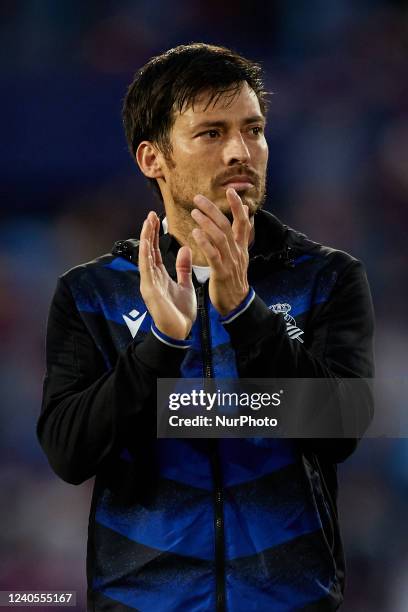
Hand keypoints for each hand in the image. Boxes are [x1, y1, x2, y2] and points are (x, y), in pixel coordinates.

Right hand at [139, 211, 196, 339]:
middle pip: (149, 250)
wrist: (180, 332)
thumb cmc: (180, 312)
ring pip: (145, 257)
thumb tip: (184, 249)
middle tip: (150, 214)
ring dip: (146, 239)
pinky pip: (146, 270)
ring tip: (147, 223)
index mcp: (160, 275)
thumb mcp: (185, 285)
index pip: (156, 251)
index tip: (156, 218)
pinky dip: (146, 256)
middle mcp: (152, 277)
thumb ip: (183, 268)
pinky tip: (147, 243)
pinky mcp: (149, 291)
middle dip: (149, 232)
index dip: (155, 235)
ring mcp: (149, 284)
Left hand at [191, 188, 250, 315]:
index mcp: (241, 247)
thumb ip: (240, 234)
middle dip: (213, 210)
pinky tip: (196, 233)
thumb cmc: (234, 278)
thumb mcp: (240, 255)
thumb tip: (245, 210)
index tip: (230, 190)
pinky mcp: (221, 272)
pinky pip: (213, 255)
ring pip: (220, 238)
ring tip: (194, 212)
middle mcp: (237, 252)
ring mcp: (230, 262)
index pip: (242, 222)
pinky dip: (205, 242)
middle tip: (198, 198)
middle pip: (227, 225)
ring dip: (207, 223)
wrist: (237, 303)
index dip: (237, 206)